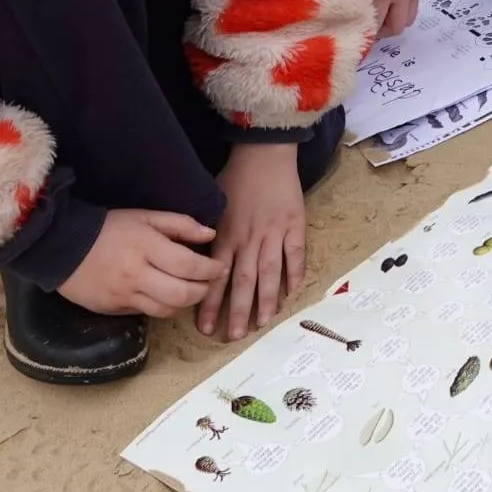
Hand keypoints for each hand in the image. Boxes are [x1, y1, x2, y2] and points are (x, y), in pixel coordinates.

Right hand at [58, 209, 223, 317]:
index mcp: (145, 247)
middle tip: (210, 282)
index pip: (188, 265)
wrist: (61, 248)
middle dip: (203, 291)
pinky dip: (163, 307)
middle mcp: (136, 275)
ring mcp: (123, 295)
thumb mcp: (144, 216)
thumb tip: (211, 234)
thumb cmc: (108, 228)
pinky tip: (167, 295)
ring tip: (192, 290)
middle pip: (181, 294)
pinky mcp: (114, 309)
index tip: (220, 267)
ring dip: (185, 303)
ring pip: (166, 310)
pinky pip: (147, 313)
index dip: (210, 269)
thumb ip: (180, 224)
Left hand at [197, 143, 306, 341]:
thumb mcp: (212, 205)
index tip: (206, 327)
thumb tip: (196, 260)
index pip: (216, 277)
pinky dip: (294, 273)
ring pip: (269, 273)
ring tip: (263, 323)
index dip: (211, 303)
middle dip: (237, 311)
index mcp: (226, 236)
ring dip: (266, 300)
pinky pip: (295, 254)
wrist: (264, 154)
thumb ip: (206, 234)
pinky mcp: (294, 226)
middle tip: (233, 336)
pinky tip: (292, 292)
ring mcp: (273, 234)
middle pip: (243, 281)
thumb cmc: (234, 179)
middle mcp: (249, 240)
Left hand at [357, 0, 426, 36]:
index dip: (368, 31)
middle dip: (384, 31)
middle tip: (372, 26)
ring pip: (409, 19)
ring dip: (396, 21)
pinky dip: (402, 9)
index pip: (377, 22)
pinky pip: (413, 5)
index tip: (360, 32)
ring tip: (384, 14)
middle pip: (397, 27)